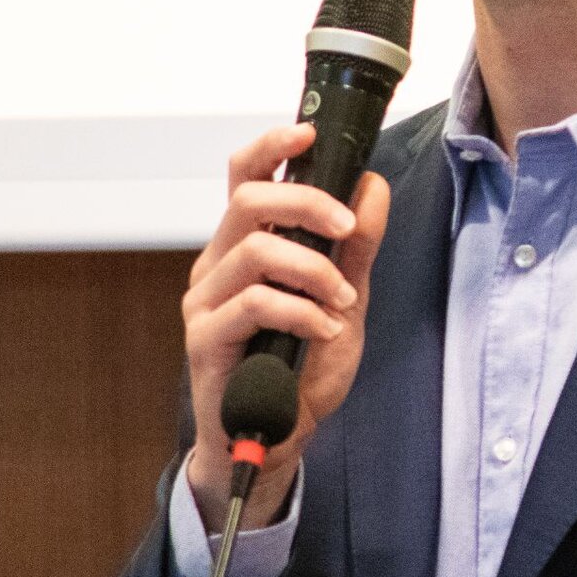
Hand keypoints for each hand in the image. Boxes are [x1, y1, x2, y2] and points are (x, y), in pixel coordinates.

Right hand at [182, 123, 390, 530]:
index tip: (307, 136)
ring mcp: (205, 300)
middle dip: (307, 204)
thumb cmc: (300, 367)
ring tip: (342, 301)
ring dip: (314, 270)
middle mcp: (217, 263)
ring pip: (255, 250)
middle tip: (347, 230)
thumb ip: (356, 247)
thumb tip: (371, 187)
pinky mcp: (205, 339)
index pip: (244, 176)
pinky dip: (301, 311)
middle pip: (248, 199)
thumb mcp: (345, 299)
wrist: (275, 440)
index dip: (270, 147)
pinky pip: (254, 302)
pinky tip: (324, 329)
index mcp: (245, 244)